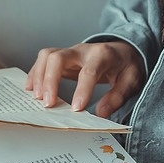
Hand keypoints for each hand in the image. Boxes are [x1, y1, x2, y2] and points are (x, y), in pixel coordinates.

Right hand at [25, 41, 144, 117]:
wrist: (123, 50)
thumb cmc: (126, 66)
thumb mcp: (132, 80)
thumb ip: (117, 96)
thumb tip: (101, 113)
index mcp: (103, 55)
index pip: (89, 71)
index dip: (82, 90)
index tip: (76, 109)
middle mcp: (83, 50)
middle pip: (58, 57)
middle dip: (50, 80)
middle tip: (48, 104)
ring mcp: (71, 51)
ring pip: (47, 56)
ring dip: (39, 76)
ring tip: (37, 98)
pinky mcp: (63, 56)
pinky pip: (43, 59)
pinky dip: (35, 73)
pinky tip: (31, 88)